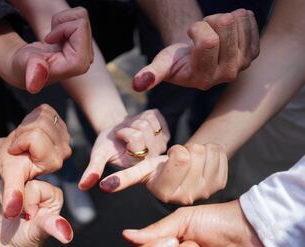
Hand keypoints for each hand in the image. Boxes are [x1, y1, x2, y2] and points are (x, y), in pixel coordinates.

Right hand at [0, 104, 70, 217]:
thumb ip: (13, 195)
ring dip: (28, 125)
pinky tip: (32, 131)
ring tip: (25, 139)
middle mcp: (64, 151)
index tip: (17, 152)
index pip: (35, 137)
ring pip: (43, 116)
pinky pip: (45, 110)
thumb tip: (10, 213)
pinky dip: (33, 117)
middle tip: (21, 146)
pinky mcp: (61, 123)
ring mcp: (64, 136)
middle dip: (24, 132)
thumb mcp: (10, 180)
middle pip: (40, 124)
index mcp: (54, 162)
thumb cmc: (11, 167)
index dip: (20, 142)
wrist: (11, 157)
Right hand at [0, 179, 72, 246]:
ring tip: (16, 214)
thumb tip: (67, 235)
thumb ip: (51, 227)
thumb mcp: (39, 233)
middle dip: (17, 202)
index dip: (28, 204)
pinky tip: (8, 209)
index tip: (30, 217)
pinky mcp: (15, 187)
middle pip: (21, 182)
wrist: (11, 246)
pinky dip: (1, 198)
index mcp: (54, 195)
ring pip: (10, 183)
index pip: (35, 187)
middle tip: (22, 216)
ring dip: (8, 201)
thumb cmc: (27, 241)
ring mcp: (28, 186)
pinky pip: (1, 184)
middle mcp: (43, 188)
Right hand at [8, 7, 93, 93]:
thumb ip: (35, 72)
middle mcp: (86, 59)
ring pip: (81, 17)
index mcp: (78, 63)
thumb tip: (33, 86)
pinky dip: (64, 24)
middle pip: (82, 20)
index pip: (80, 25)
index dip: (61, 28)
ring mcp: (86, 52)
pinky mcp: (84, 46)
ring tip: (53, 39)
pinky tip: (58, 39)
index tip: (49, 41)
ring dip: (62, 23)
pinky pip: (80, 20)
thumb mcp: (27, 64)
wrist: (25, 65)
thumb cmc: (25, 64)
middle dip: (62, 23)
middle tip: (50, 39)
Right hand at [79, 109, 169, 190]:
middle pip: (143, 128)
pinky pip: (155, 115)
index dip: (125, 133)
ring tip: (131, 130)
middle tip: (123, 134)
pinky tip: (140, 126)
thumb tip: (82, 186)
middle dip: (129, 126)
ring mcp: (161, 145)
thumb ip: (93, 170)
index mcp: (138, 166)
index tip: (119, 137)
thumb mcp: (98, 155)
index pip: (136, 139)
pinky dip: (144, 115)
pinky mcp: (165, 132)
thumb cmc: (107, 145)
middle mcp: (153, 158)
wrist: (115, 131)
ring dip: (135, 120)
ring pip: (149, 121)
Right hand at [99, 143, 226, 204]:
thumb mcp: (143, 169)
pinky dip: (212, 151)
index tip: (171, 158)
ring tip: (191, 159)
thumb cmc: (161, 167)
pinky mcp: (220, 184)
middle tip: (181, 158)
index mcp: (164, 193)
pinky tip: (204, 161)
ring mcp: (205, 192)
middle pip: (194, 152)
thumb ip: (124, 178)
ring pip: (206, 151)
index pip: (180, 157)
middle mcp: (185, 198)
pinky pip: (219, 153)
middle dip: (186, 148)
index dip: (176, 151)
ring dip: (199, 149)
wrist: (186, 168)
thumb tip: (103, 186)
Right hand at [132, 9, 259, 91]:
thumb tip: (137, 85)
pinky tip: (225, 34)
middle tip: (202, 34)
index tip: (191, 36)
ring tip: (213, 35)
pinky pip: (247, 18)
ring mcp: (243, 64)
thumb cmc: (177, 61)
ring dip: (221, 20)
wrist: (195, 58)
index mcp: (204, 78)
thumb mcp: (162, 65)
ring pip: (237, 19)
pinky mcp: (253, 52)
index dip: (197, 28)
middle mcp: (227, 75)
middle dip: (209, 21)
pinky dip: (235, 19)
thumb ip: (150, 75)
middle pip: (226, 24)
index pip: (209, 40)